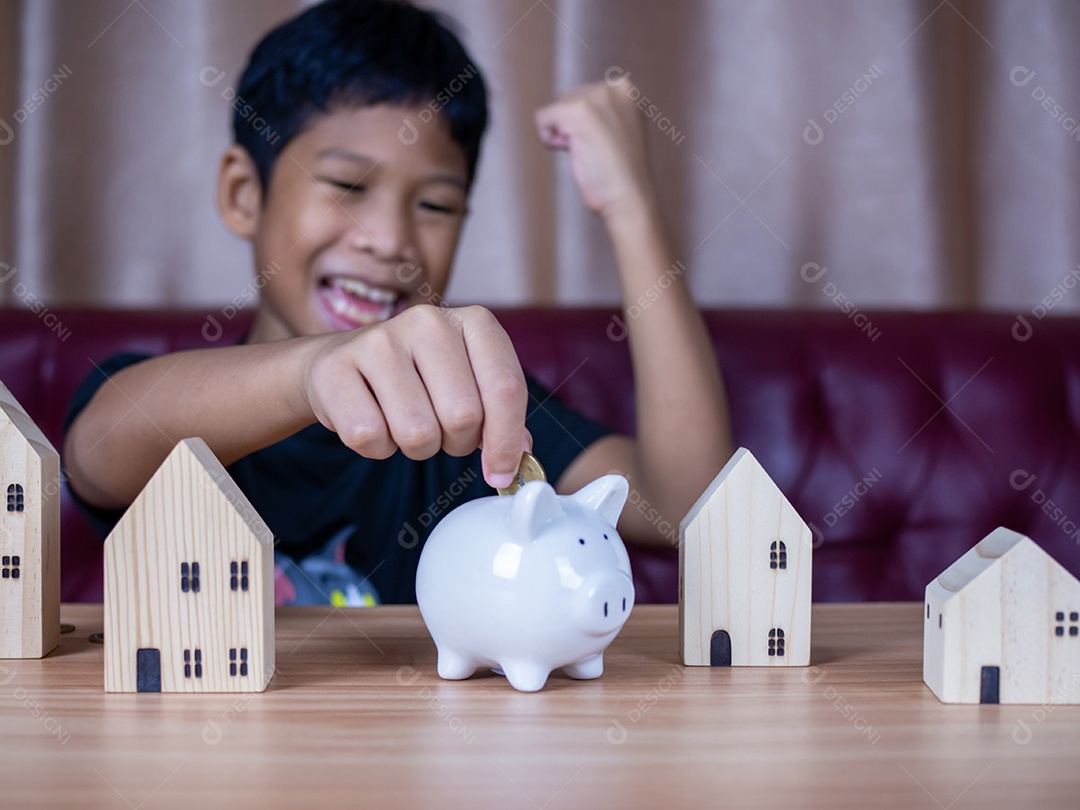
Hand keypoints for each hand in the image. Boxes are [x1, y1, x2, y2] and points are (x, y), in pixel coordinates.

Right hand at [301, 305, 530, 487]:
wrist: (343, 362)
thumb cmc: (418, 378)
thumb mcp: (469, 385)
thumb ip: (500, 416)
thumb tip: (519, 455)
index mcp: (473, 322)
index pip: (506, 389)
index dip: (507, 442)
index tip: (502, 472)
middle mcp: (427, 322)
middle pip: (463, 416)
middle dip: (456, 443)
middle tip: (441, 432)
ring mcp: (378, 341)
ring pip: (418, 433)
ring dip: (416, 447)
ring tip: (404, 421)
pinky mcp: (336, 369)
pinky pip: (370, 437)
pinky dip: (377, 447)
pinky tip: (372, 418)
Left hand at [534, 78, 656, 221]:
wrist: (631, 198)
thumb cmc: (622, 175)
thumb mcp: (619, 130)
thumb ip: (601, 113)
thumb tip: (567, 108)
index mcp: (627, 89)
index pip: (583, 96)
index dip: (584, 126)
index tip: (604, 144)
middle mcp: (613, 87)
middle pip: (567, 99)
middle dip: (572, 127)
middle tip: (596, 151)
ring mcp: (597, 97)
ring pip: (555, 109)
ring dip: (563, 135)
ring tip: (589, 152)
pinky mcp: (578, 111)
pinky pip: (542, 118)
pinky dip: (548, 139)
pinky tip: (572, 152)